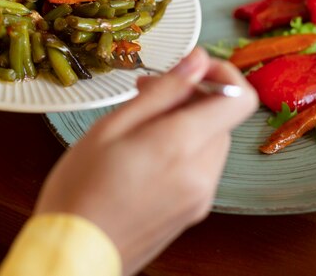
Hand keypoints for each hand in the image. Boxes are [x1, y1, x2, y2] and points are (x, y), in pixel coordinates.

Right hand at [35, 47, 258, 274]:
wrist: (76, 254)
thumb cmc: (81, 190)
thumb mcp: (112, 127)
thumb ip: (163, 91)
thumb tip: (196, 61)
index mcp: (181, 146)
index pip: (239, 98)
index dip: (222, 74)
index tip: (192, 69)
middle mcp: (202, 174)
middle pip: (222, 118)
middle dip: (191, 99)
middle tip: (147, 95)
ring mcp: (200, 197)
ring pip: (211, 142)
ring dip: (185, 125)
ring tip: (139, 127)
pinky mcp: (193, 211)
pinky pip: (201, 167)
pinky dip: (182, 151)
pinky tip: (145, 155)